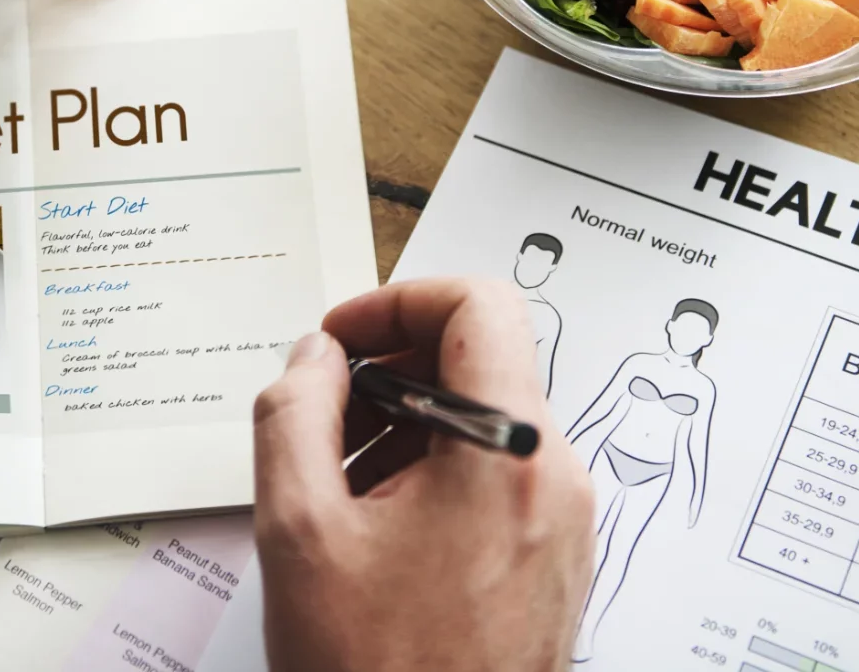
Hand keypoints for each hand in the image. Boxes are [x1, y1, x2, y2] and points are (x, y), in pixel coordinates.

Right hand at [253, 279, 593, 671]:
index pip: (479, 304)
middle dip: (388, 368)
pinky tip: (374, 523)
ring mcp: (565, 522)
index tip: (341, 339)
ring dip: (404, 422)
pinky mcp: (556, 558)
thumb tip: (314, 355)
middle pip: (480, 357)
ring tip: (337, 481)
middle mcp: (555, 478)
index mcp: (507, 454)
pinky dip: (434, 468)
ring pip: (484, 417)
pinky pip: (498, 472)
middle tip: (322, 411)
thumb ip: (293, 413)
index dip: (398, 299)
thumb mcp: (299, 530)